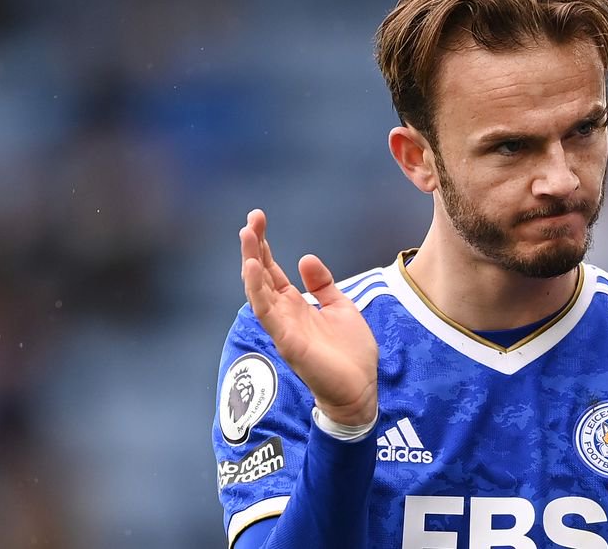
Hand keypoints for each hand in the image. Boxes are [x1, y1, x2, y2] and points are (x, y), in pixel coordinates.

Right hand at [239, 209, 378, 425]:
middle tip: (250, 219)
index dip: (265, 245)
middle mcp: (285, 314)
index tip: (257, 218)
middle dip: (255, 247)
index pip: (273, 270)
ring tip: (247, 235)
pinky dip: (258, 290)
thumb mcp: (340, 307)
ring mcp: (283, 327)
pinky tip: (253, 268)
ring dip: (251, 262)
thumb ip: (322, 285)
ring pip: (259, 290)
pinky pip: (267, 312)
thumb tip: (305, 257)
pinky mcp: (287, 341)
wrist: (361, 390)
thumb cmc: (350, 354)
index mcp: (297, 305)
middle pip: (262, 275)